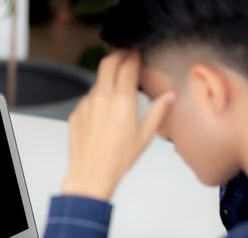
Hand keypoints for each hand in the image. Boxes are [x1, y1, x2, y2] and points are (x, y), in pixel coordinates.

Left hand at [62, 50, 175, 200]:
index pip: (128, 65)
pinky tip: (104, 113)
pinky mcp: (76, 113)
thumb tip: (170, 96)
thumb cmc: (118, 159)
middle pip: (108, 62)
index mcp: (122, 100)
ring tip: (117, 90)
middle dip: (118, 54)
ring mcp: (86, 104)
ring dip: (107, 79)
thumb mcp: (145, 135)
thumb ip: (158, 111)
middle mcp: (102, 97)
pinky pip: (88, 98)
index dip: (133, 56)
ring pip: (97, 81)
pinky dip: (97, 98)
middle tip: (125, 55)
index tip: (137, 54)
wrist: (91, 173)